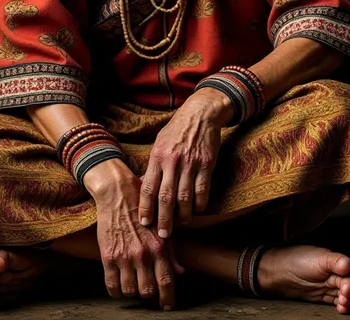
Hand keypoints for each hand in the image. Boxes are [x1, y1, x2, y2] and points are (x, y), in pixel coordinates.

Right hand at [84, 160, 183, 308]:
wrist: (118, 194)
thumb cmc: (142, 208)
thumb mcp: (160, 227)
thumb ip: (171, 252)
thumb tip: (180, 272)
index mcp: (159, 246)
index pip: (166, 281)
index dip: (168, 297)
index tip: (168, 305)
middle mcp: (143, 254)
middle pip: (147, 290)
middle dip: (148, 292)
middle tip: (146, 288)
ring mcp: (124, 256)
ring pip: (130, 291)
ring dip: (132, 291)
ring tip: (132, 283)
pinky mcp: (108, 256)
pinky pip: (112, 286)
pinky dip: (116, 291)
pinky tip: (119, 286)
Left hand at [138, 87, 231, 236]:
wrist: (200, 114)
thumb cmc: (176, 130)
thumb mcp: (159, 143)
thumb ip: (153, 165)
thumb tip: (142, 187)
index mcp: (157, 156)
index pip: (148, 187)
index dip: (145, 208)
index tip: (144, 222)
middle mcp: (172, 161)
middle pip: (166, 197)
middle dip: (163, 219)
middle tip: (163, 235)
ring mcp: (190, 163)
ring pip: (185, 197)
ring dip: (183, 216)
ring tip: (180, 225)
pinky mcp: (206, 164)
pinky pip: (203, 190)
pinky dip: (200, 204)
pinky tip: (197, 210)